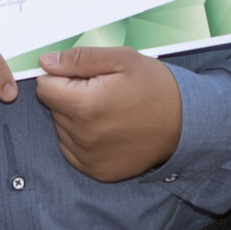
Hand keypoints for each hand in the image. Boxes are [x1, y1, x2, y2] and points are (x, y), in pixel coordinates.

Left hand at [33, 47, 182, 180]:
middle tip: (102, 91)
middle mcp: (82, 136)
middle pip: (54, 109)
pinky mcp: (96, 170)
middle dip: (70, 96)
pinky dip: (83, 138)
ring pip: (62, 129)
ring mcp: (88, 157)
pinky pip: (72, 150)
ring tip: (108, 111)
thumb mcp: (121, 59)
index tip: (83, 77)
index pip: (44, 88)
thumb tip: (45, 62)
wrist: (186, 124)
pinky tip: (107, 129)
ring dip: (76, 118)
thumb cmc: (156, 87)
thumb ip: (78, 59)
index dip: (61, 77)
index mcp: (84, 105)